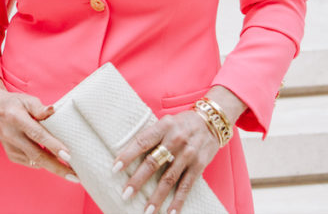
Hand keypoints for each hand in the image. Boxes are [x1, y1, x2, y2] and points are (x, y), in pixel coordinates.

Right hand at [0, 71, 76, 181]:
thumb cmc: (14, 103)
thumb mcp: (27, 99)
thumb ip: (40, 107)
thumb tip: (54, 110)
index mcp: (17, 118)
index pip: (37, 134)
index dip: (53, 145)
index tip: (68, 156)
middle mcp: (12, 135)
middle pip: (37, 155)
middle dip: (57, 167)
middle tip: (75, 176)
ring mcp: (10, 146)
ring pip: (35, 162)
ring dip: (52, 166)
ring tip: (70, 170)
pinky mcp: (11, 154)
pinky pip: (30, 162)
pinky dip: (42, 162)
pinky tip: (52, 159)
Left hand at [112, 87, 243, 213]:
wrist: (212, 121)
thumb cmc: (182, 123)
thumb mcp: (165, 122)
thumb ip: (151, 136)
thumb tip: (127, 154)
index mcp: (163, 126)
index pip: (142, 142)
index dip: (128, 155)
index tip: (115, 168)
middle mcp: (175, 140)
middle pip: (153, 163)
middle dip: (138, 181)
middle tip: (125, 194)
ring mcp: (188, 154)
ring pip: (169, 179)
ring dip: (157, 197)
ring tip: (147, 210)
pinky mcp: (199, 165)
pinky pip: (186, 186)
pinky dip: (178, 200)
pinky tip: (170, 212)